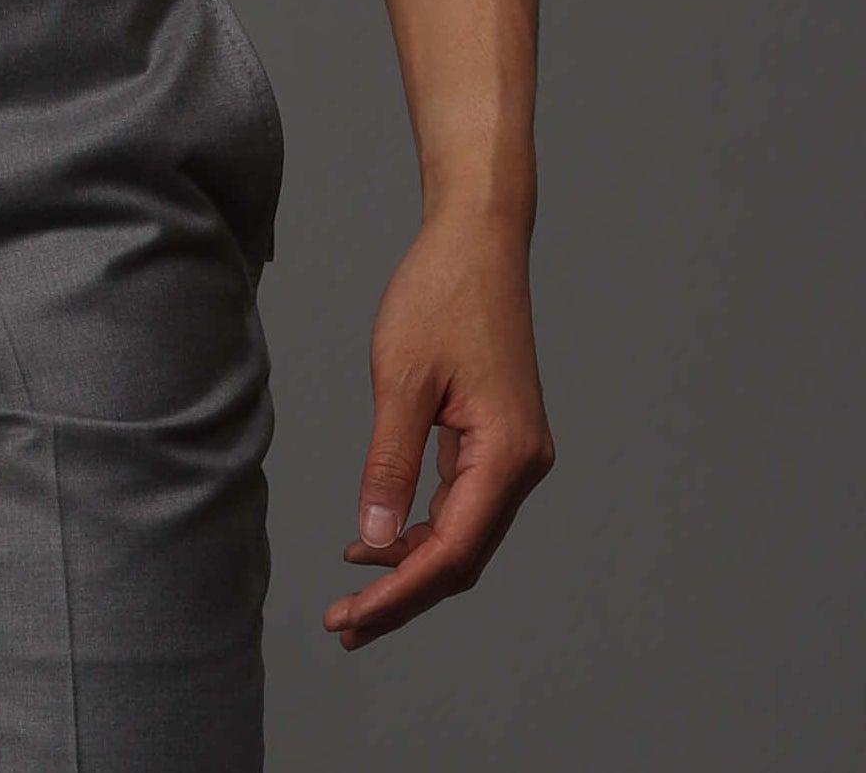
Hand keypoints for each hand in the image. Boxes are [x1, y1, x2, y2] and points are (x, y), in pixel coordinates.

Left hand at [326, 208, 553, 649]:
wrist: (477, 240)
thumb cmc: (440, 295)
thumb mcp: (401, 378)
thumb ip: (389, 462)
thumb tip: (373, 538)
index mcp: (507, 455)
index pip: (451, 552)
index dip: (399, 593)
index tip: (350, 618)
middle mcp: (522, 464)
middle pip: (461, 555)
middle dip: (402, 592)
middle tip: (342, 624)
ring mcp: (515, 453)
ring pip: (463, 534)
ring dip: (410, 564)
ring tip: (352, 589)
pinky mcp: (499, 439)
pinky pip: (462, 502)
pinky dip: (421, 528)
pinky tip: (379, 536)